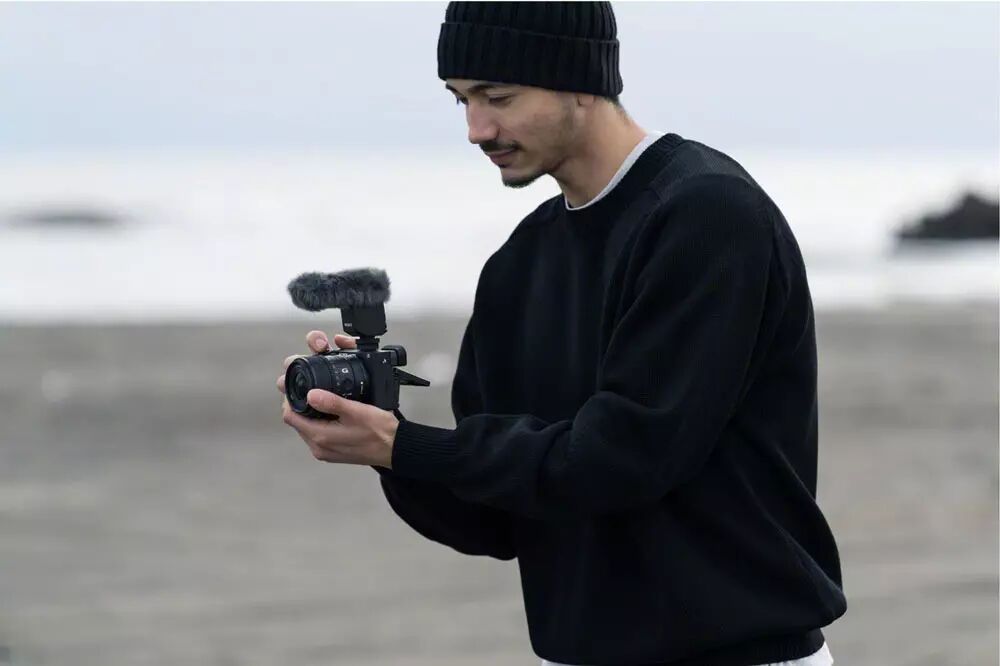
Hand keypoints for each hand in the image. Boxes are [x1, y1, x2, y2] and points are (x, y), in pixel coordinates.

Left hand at [277, 330, 398, 468]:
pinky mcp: (333, 453)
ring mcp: (325, 452)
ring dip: (309, 414)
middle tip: (309, 388)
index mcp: (320, 436)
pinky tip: (331, 413)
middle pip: (296, 422)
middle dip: (299, 405)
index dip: (290, 399)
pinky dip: (318, 422)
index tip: (298, 386)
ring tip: (321, 398)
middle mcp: (319, 447)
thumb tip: (310, 394)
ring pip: (306, 428)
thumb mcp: (357, 411)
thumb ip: (332, 403)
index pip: (290, 416)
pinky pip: (317, 435)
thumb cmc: (380, 431)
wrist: (395, 448)